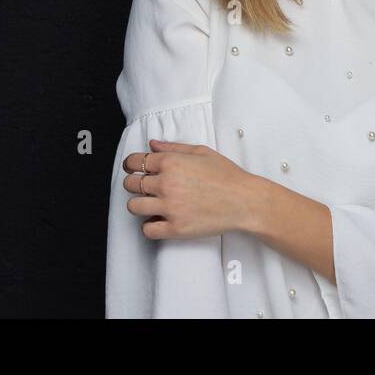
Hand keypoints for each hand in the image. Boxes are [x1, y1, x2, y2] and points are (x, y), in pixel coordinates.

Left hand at [122, 140, 254, 239]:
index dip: (131, 165)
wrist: (244, 201)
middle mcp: (166, 183)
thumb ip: (174, 147)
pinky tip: (159, 220)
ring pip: (133, 206)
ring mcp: (169, 207)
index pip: (135, 162)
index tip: (133, 169)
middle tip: (144, 186)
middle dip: (133, 183)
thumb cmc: (227, 175)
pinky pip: (147, 229)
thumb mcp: (201, 152)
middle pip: (130, 184)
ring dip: (139, 204)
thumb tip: (152, 145)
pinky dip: (149, 226)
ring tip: (151, 203)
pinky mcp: (175, 228)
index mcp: (171, 162)